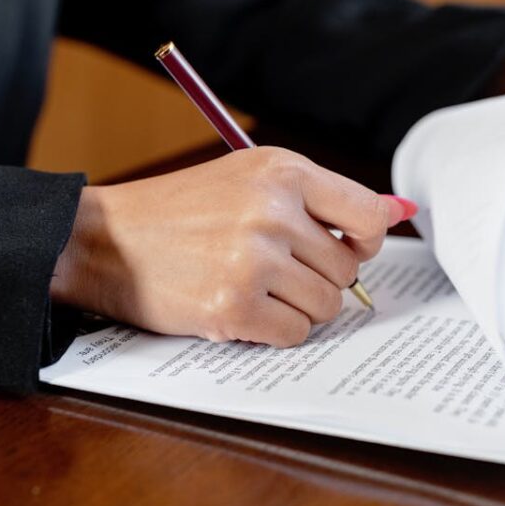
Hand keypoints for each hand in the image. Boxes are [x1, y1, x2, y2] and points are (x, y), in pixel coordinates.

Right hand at [50, 147, 409, 346]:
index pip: (369, 215)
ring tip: (253, 288)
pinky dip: (274, 331)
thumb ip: (322, 197)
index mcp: (282, 171)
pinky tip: (241, 310)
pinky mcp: (232, 307)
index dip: (366, 241)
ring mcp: (252, 261)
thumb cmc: (180, 210)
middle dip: (319, 278)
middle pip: (347, 270)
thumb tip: (399, 211)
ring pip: (325, 306)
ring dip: (297, 307)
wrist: (105, 240)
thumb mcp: (249, 178)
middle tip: (273, 270)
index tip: (345, 248)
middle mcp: (272, 212)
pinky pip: (294, 333)